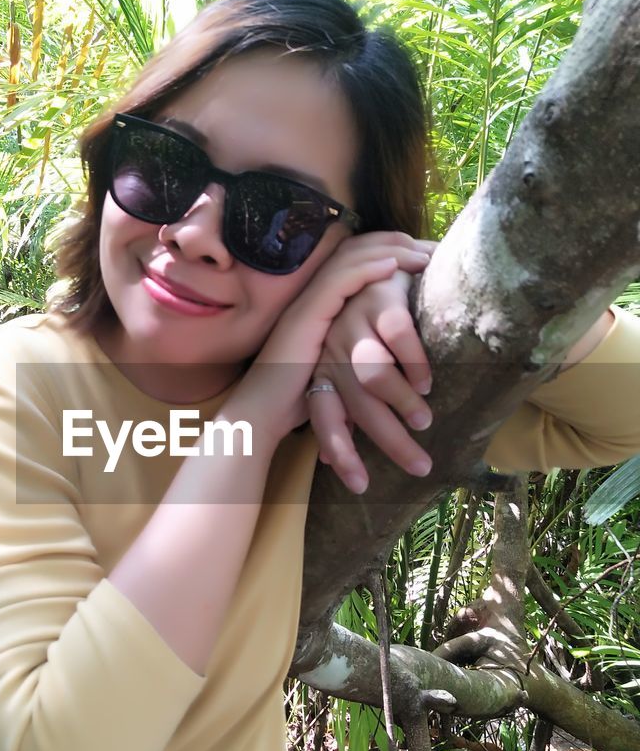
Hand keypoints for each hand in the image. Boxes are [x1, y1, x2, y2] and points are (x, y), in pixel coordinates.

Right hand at [233, 231, 435, 445]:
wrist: (262, 413)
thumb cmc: (298, 400)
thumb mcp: (337, 370)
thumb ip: (361, 357)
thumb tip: (401, 362)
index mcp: (322, 307)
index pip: (355, 263)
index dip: (387, 251)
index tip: (421, 255)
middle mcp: (313, 300)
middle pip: (354, 252)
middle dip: (393, 243)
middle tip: (428, 247)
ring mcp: (308, 305)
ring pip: (349, 261)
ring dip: (389, 252)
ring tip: (421, 254)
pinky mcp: (305, 317)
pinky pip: (339, 282)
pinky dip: (366, 270)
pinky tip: (391, 266)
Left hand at [307, 260, 437, 492]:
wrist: (389, 263)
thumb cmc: (373, 328)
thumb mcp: (350, 367)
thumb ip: (343, 407)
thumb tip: (328, 464)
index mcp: (321, 365)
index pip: (323, 417)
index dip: (340, 452)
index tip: (360, 486)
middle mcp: (331, 345)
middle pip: (357, 404)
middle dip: (389, 441)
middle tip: (419, 467)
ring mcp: (353, 319)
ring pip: (374, 375)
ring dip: (402, 404)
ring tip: (424, 420)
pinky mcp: (379, 297)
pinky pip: (398, 338)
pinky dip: (415, 363)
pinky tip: (428, 380)